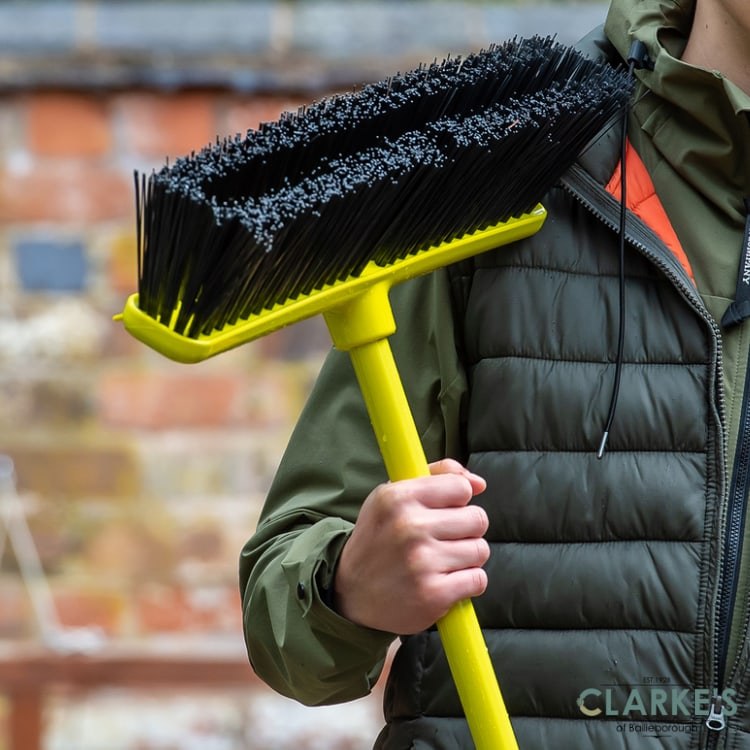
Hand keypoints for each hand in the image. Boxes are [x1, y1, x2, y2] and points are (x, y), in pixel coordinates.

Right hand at [333, 458, 488, 633]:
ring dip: (467, 558)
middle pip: (477, 519)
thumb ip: (437, 476)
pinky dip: (467, 582)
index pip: (461, 487)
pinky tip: (445, 581)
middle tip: (443, 539)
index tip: (444, 512)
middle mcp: (409, 527)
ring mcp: (422, 562)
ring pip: (480, 550)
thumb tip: (479, 483)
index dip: (458, 500)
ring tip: (441, 561)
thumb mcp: (394, 496)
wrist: (351, 592)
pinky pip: (478, 579)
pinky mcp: (433, 594)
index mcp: (398, 497)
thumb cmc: (380, 538)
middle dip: (466, 530)